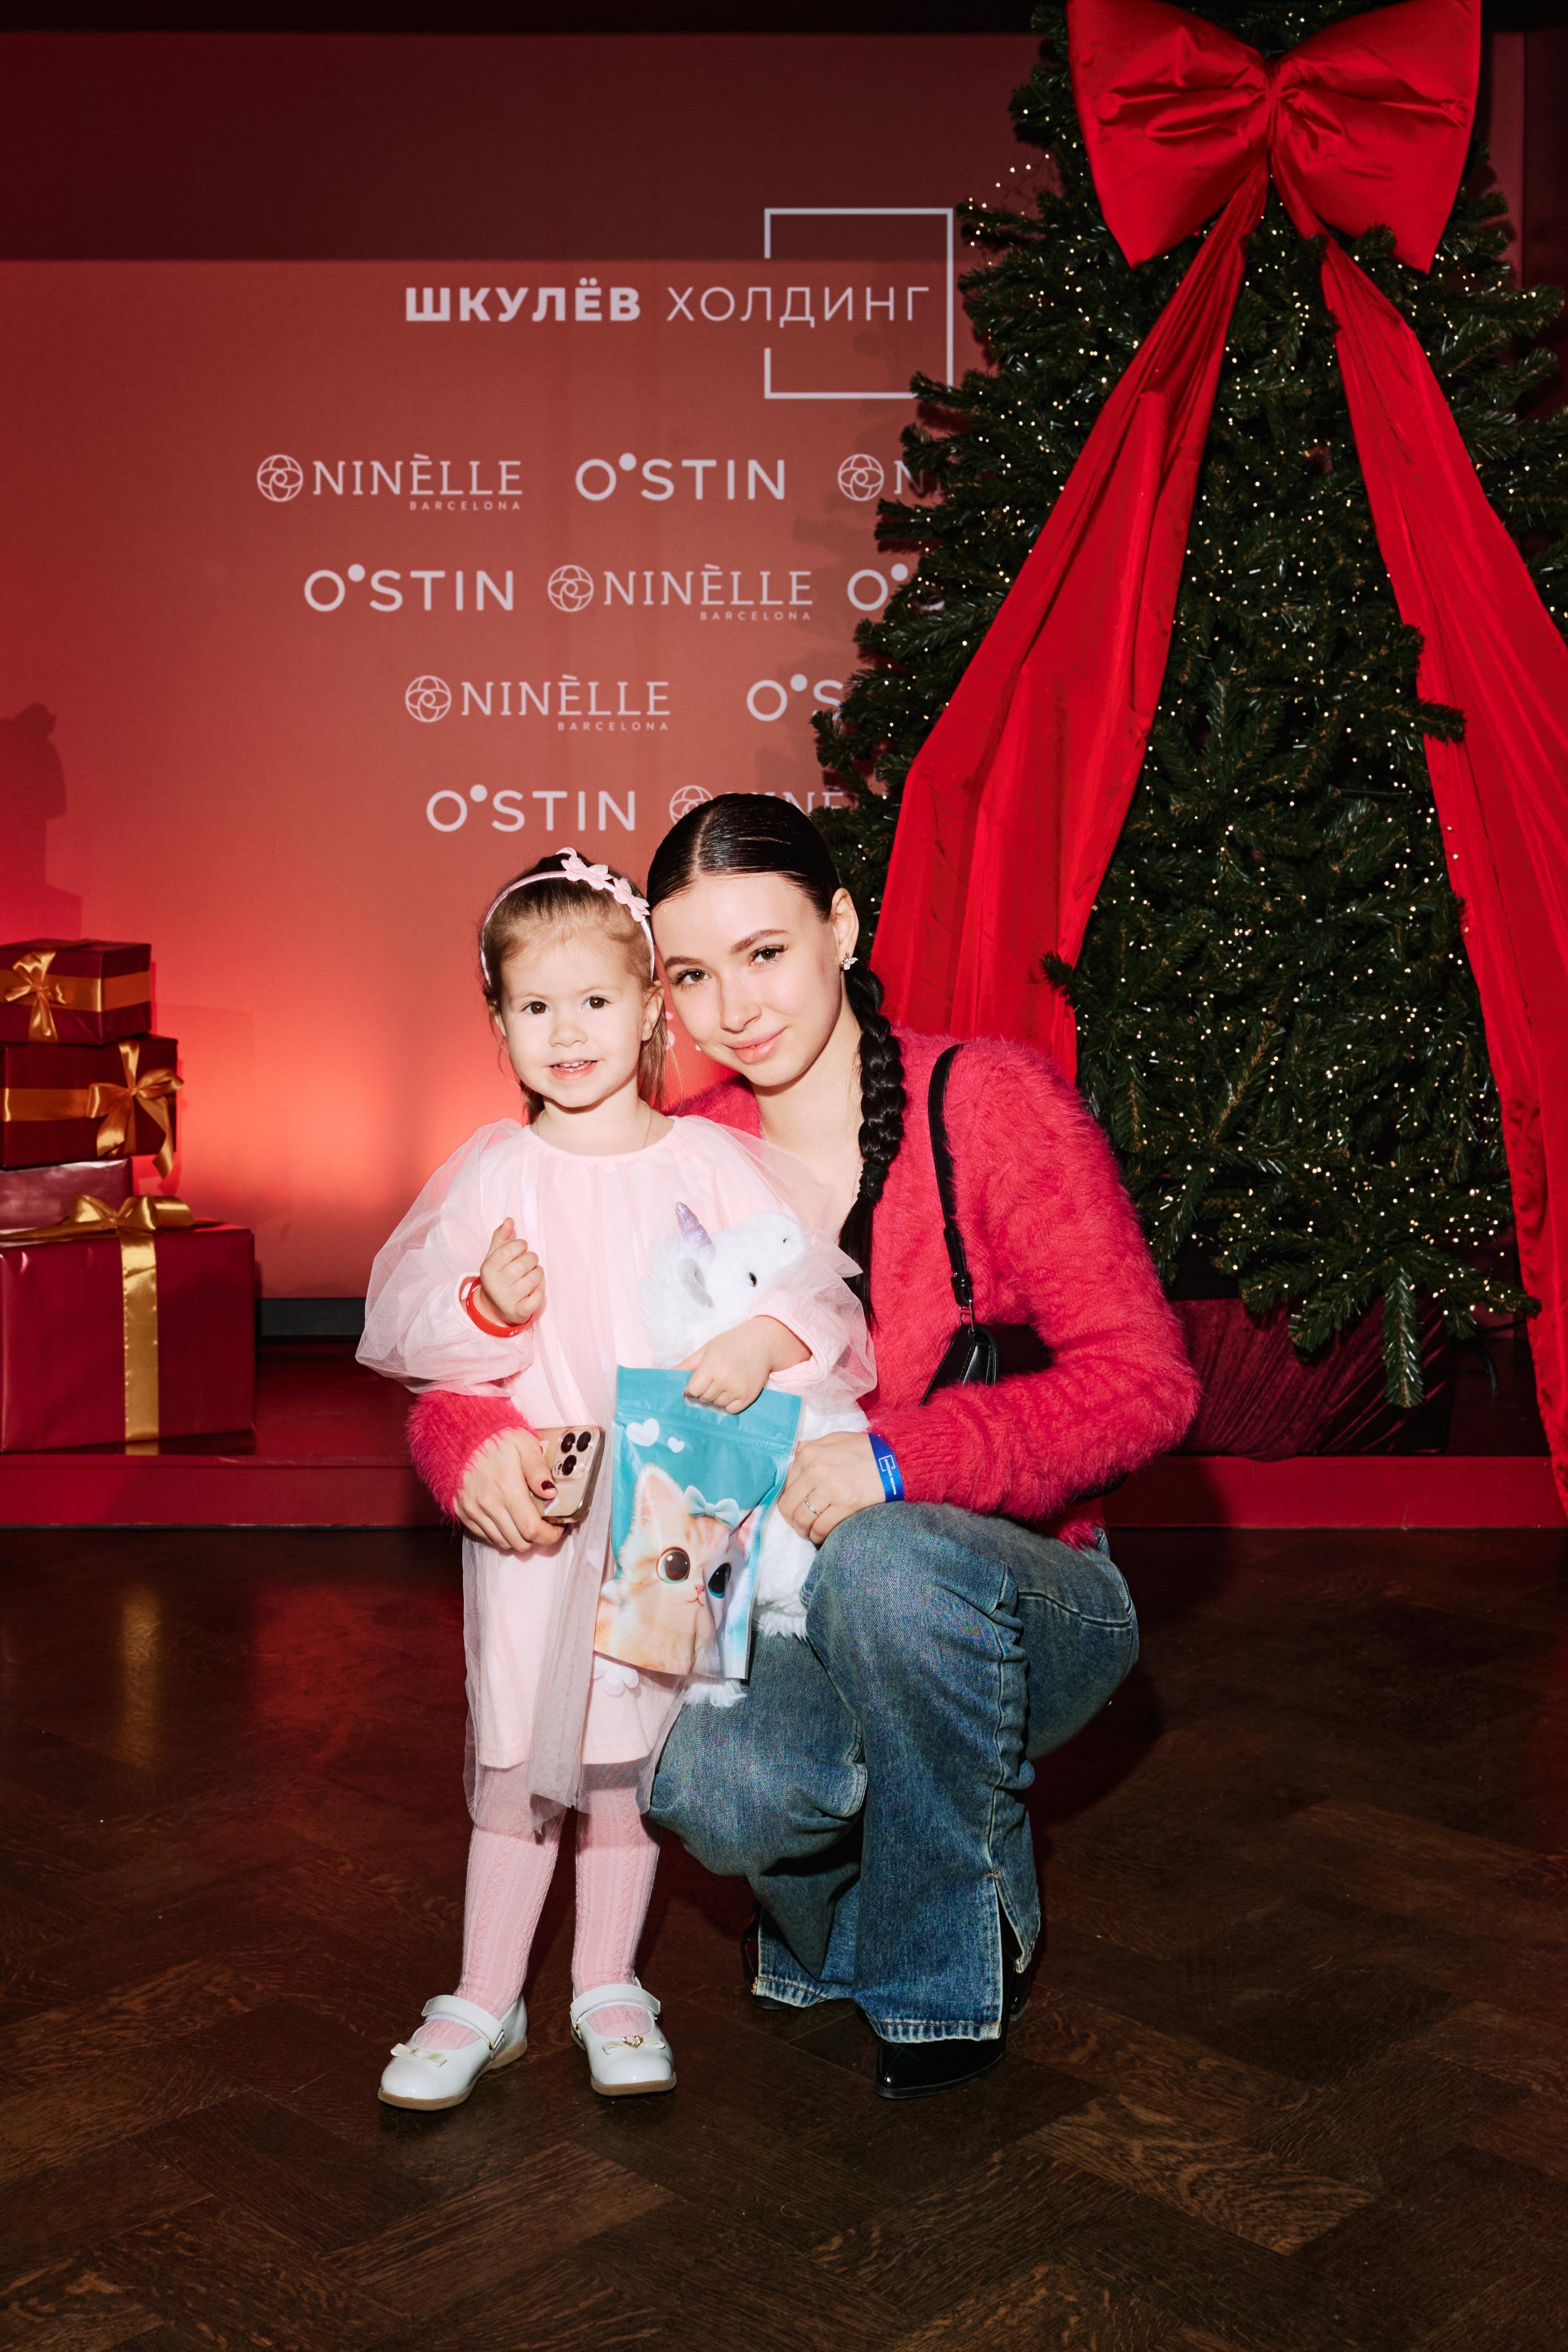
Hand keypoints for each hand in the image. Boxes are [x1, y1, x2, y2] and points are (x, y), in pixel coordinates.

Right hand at [453, 1426, 564, 1552]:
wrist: (458, 1433)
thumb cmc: (494, 1437)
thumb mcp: (524, 1443)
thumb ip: (538, 1469)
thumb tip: (551, 1493)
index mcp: (507, 1489)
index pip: (532, 1530)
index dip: (549, 1535)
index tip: (557, 1528)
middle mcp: (488, 1505)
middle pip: (518, 1542)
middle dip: (537, 1538)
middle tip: (544, 1523)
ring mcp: (473, 1510)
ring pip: (502, 1542)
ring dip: (518, 1537)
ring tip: (525, 1520)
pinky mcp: (462, 1511)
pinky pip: (484, 1535)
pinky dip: (499, 1533)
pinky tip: (506, 1517)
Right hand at [478, 1218, 543, 1327]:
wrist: (493, 1307)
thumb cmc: (498, 1276)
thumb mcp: (494, 1256)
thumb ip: (501, 1237)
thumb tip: (509, 1220)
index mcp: (489, 1268)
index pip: (510, 1250)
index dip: (521, 1245)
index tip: (522, 1247)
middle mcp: (496, 1284)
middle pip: (524, 1264)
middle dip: (532, 1259)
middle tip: (530, 1261)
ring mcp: (507, 1299)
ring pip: (533, 1280)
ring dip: (538, 1274)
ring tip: (534, 1273)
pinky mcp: (518, 1312)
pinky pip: (536, 1299)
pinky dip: (540, 1292)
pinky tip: (536, 1288)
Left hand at [679, 1315, 808, 1414]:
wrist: (761, 1343)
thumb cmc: (730, 1344)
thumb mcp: (706, 1349)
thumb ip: (687, 1364)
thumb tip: (668, 1375)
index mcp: (711, 1367)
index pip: (692, 1390)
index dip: (692, 1387)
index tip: (697, 1381)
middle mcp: (724, 1380)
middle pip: (703, 1398)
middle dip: (704, 1391)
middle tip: (713, 1379)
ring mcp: (737, 1390)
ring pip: (716, 1405)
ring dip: (716, 1397)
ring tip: (724, 1382)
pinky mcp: (748, 1397)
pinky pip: (730, 1410)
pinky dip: (728, 1403)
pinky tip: (732, 1390)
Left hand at [779, 1431, 884, 1544]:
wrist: (897, 1460)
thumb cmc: (866, 1451)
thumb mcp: (834, 1440)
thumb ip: (811, 1448)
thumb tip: (792, 1458)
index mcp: (809, 1454)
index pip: (785, 1486)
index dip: (790, 1501)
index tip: (798, 1508)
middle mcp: (814, 1470)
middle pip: (788, 1506)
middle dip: (792, 1520)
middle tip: (801, 1525)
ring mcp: (829, 1488)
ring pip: (802, 1520)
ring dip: (803, 1531)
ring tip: (811, 1532)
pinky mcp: (845, 1504)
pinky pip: (821, 1528)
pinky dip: (818, 1536)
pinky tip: (822, 1536)